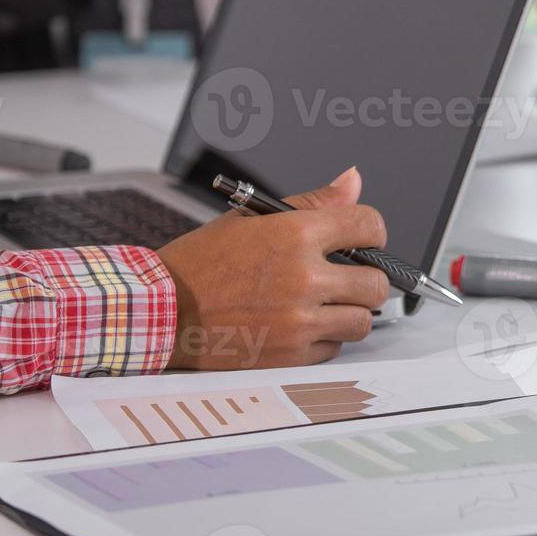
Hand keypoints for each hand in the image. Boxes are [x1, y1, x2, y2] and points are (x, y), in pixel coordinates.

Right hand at [158, 168, 388, 369]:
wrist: (161, 311)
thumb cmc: (201, 264)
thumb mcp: (252, 218)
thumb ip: (312, 202)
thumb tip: (353, 180)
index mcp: (296, 234)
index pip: (369, 226)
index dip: (372, 232)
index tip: (365, 239)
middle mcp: (303, 277)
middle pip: (376, 283)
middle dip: (367, 277)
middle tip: (348, 277)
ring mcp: (299, 320)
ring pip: (361, 320)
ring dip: (348, 311)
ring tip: (322, 303)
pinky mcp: (291, 354)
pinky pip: (333, 347)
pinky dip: (323, 338)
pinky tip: (297, 325)